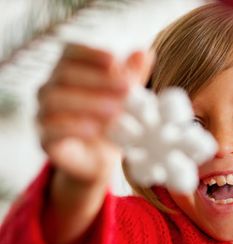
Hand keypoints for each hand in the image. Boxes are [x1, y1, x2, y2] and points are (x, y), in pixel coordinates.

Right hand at [37, 43, 152, 184]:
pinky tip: (96, 130)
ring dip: (89, 103)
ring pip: (56, 99)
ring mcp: (43, 113)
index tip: (115, 60)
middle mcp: (50, 88)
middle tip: (127, 89)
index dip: (91, 53)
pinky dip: (74, 127)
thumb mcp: (126, 98)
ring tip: (116, 111)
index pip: (71, 51)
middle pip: (65, 74)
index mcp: (67, 71)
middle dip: (99, 80)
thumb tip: (145, 53)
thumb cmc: (111, 121)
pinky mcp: (45, 139)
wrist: (100, 160)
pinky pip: (52, 128)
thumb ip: (132, 76)